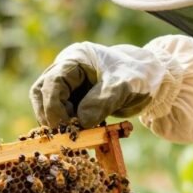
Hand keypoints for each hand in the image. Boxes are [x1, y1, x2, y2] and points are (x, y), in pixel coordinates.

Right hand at [30, 42, 169, 127]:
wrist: (150, 79)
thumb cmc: (137, 76)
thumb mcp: (123, 87)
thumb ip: (102, 101)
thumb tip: (80, 121)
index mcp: (76, 58)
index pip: (53, 82)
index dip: (53, 106)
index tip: (65, 126)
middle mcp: (67, 69)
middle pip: (42, 92)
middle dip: (50, 114)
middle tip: (66, 133)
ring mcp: (69, 84)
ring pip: (48, 104)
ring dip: (57, 122)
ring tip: (76, 134)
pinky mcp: (74, 99)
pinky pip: (62, 113)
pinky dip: (68, 125)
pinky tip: (82, 134)